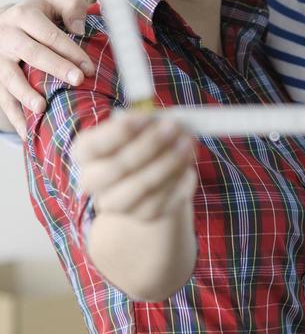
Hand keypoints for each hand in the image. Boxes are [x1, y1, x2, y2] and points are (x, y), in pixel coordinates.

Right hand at [0, 0, 93, 137]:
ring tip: (41, 108)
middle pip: (32, 53)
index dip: (71, 50)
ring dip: (25, 94)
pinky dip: (14, 116)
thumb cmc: (38, 16)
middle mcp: (7, 35)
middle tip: (77, 81)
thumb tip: (80, 29)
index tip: (89, 67)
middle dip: (55, 68)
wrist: (2, 24)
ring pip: (10, 77)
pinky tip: (28, 132)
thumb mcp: (54, 3)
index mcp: (24, 15)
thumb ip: (71, 8)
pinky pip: (2, 99)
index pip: (50, 34)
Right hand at [72, 112, 197, 223]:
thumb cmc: (143, 141)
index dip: (119, 132)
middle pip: (117, 167)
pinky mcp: (142, 215)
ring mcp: (116, 203)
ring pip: (141, 186)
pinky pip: (163, 200)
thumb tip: (167, 122)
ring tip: (188, 143)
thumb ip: (149, 123)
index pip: (92, 145)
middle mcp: (93, 180)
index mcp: (86, 152)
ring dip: (169, 162)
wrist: (152, 176)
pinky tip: (189, 168)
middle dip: (149, 145)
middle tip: (174, 127)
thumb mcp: (142, 126)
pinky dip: (179, 181)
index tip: (147, 118)